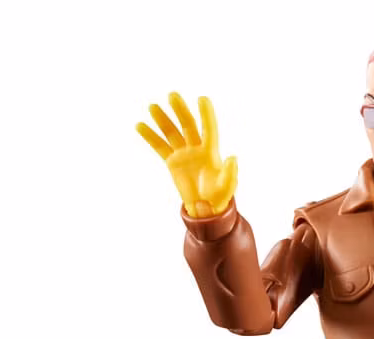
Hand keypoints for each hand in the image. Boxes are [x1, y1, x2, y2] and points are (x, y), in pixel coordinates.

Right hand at [137, 93, 237, 218]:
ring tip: (153, 107)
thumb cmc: (218, 197)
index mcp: (211, 152)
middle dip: (180, 111)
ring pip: (172, 133)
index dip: (206, 115)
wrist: (205, 208)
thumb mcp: (227, 187)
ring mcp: (184, 154)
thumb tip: (233, 158)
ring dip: (163, 120)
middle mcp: (197, 149)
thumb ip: (231, 173)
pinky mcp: (173, 162)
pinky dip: (150, 136)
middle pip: (188, 125)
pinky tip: (140, 125)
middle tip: (172, 95)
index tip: (202, 99)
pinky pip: (160, 147)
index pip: (209, 129)